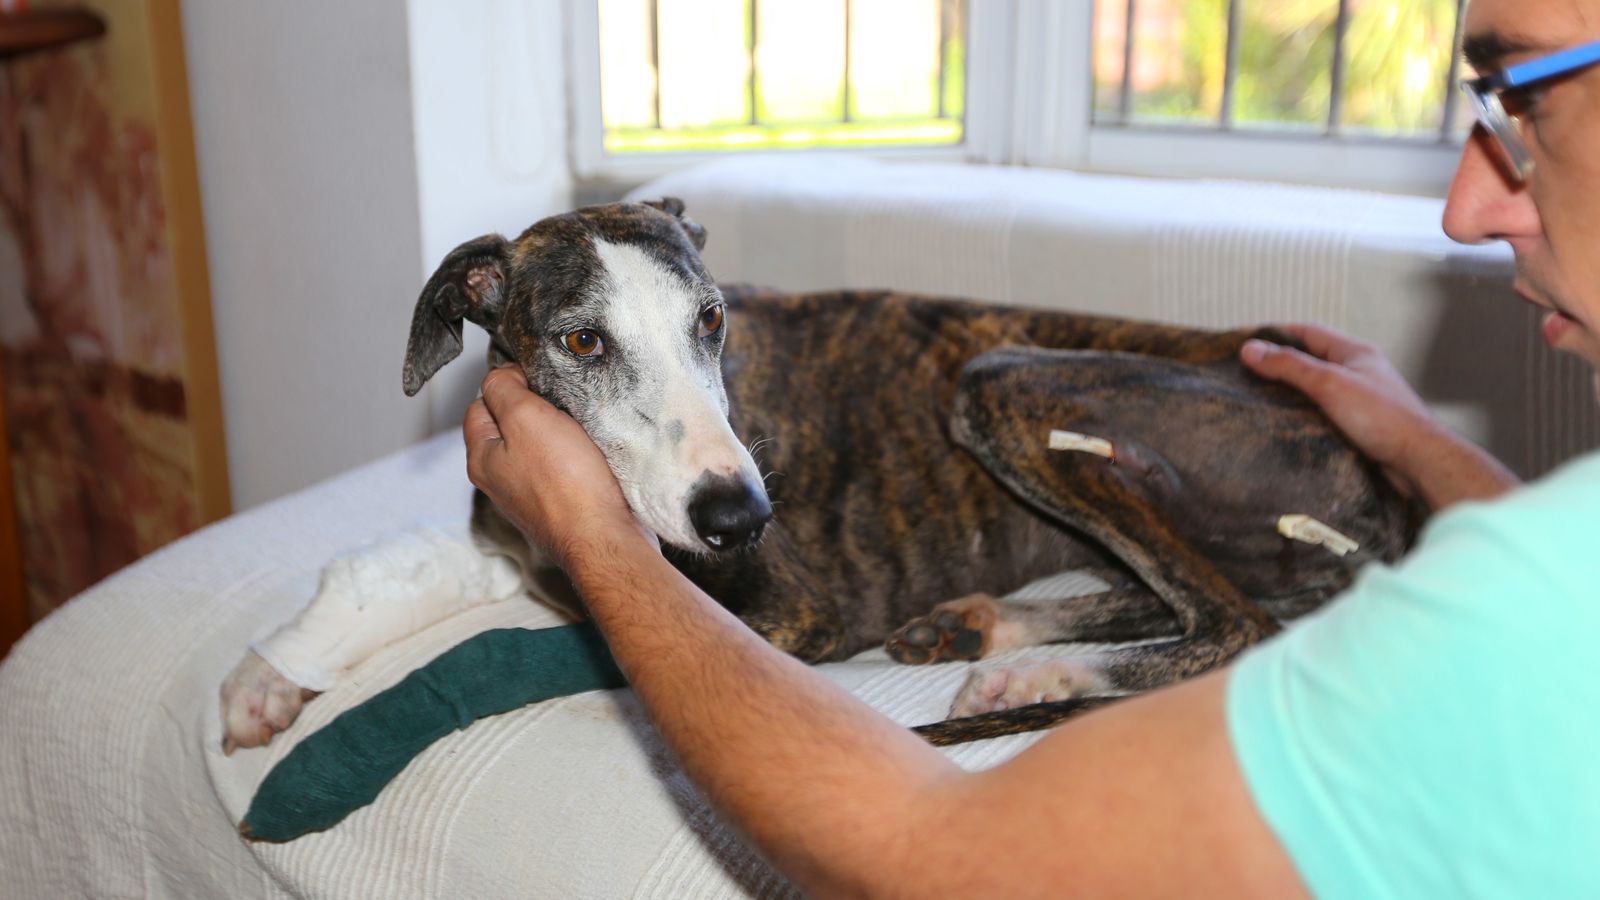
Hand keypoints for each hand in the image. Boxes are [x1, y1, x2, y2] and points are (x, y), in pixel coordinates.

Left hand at [463, 367, 653, 566]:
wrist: (603, 537)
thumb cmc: (566, 483)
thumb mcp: (526, 418)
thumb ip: (505, 389)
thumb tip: (502, 376)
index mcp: (482, 459)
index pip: (480, 405)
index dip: (507, 385)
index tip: (536, 381)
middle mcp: (500, 480)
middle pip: (509, 426)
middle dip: (534, 409)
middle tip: (560, 406)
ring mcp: (530, 495)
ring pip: (538, 446)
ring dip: (557, 432)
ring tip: (577, 429)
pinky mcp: (559, 504)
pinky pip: (561, 467)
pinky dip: (573, 455)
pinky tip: (589, 455)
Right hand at [1241, 323, 1518, 509]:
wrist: (1419, 459)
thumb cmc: (1380, 417)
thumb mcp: (1329, 384)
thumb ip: (1290, 366)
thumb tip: (1250, 349)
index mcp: (1354, 351)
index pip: (1307, 331)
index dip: (1275, 334)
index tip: (1246, 343)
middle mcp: (1356, 370)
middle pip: (1309, 359)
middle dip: (1278, 364)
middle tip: (1244, 374)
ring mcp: (1358, 397)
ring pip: (1315, 387)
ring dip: (1289, 391)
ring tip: (1257, 399)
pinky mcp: (1358, 423)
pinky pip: (1322, 410)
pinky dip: (1302, 413)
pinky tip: (1285, 424)